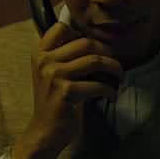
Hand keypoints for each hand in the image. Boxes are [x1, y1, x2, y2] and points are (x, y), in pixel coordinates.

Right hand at [11, 22, 122, 158]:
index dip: (82, 34)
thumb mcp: (52, 74)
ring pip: (95, 60)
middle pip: (85, 42)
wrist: (44, 131)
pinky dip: (110, 90)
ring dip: (114, 69)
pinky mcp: (65, 91)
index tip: (95, 48)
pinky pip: (98, 84)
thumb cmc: (54, 102)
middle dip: (107, 52)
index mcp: (40, 54)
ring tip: (119, 78)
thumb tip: (98, 43)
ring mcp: (54, 75)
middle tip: (115, 64)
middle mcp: (44, 61)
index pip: (60, 27)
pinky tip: (111, 96)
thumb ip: (66, 57)